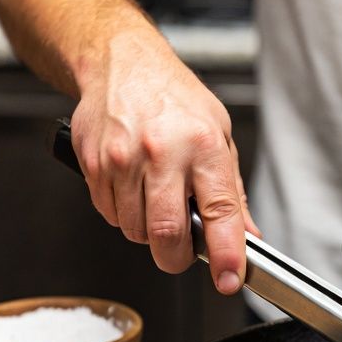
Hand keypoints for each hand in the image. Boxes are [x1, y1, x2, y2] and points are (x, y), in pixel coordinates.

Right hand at [70, 29, 256, 293]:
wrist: (121, 62)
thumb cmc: (174, 99)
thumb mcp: (219, 136)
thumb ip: (232, 193)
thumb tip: (248, 236)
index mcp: (203, 145)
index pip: (220, 213)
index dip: (226, 254)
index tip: (229, 280)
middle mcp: (161, 152)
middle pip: (167, 235)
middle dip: (177, 257)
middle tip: (184, 250)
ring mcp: (123, 159)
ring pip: (136, 231)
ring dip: (149, 233)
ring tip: (157, 202)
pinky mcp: (94, 164)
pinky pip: (111, 215)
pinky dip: (125, 215)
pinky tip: (134, 189)